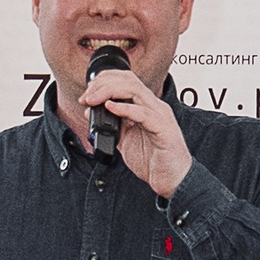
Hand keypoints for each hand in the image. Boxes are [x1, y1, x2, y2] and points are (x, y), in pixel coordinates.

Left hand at [79, 69, 192, 199]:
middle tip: (86, 98)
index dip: (104, 81)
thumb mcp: (126, 140)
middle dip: (103, 84)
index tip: (87, 94)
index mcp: (147, 107)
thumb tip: (93, 112)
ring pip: (135, 91)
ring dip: (109, 92)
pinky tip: (110, 108)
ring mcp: (161, 116)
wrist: (172, 180)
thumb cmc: (154, 161)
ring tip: (93, 101)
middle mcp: (155, 107)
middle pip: (129, 80)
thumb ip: (113, 125)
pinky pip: (143, 114)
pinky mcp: (163, 129)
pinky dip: (124, 108)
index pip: (126, 80)